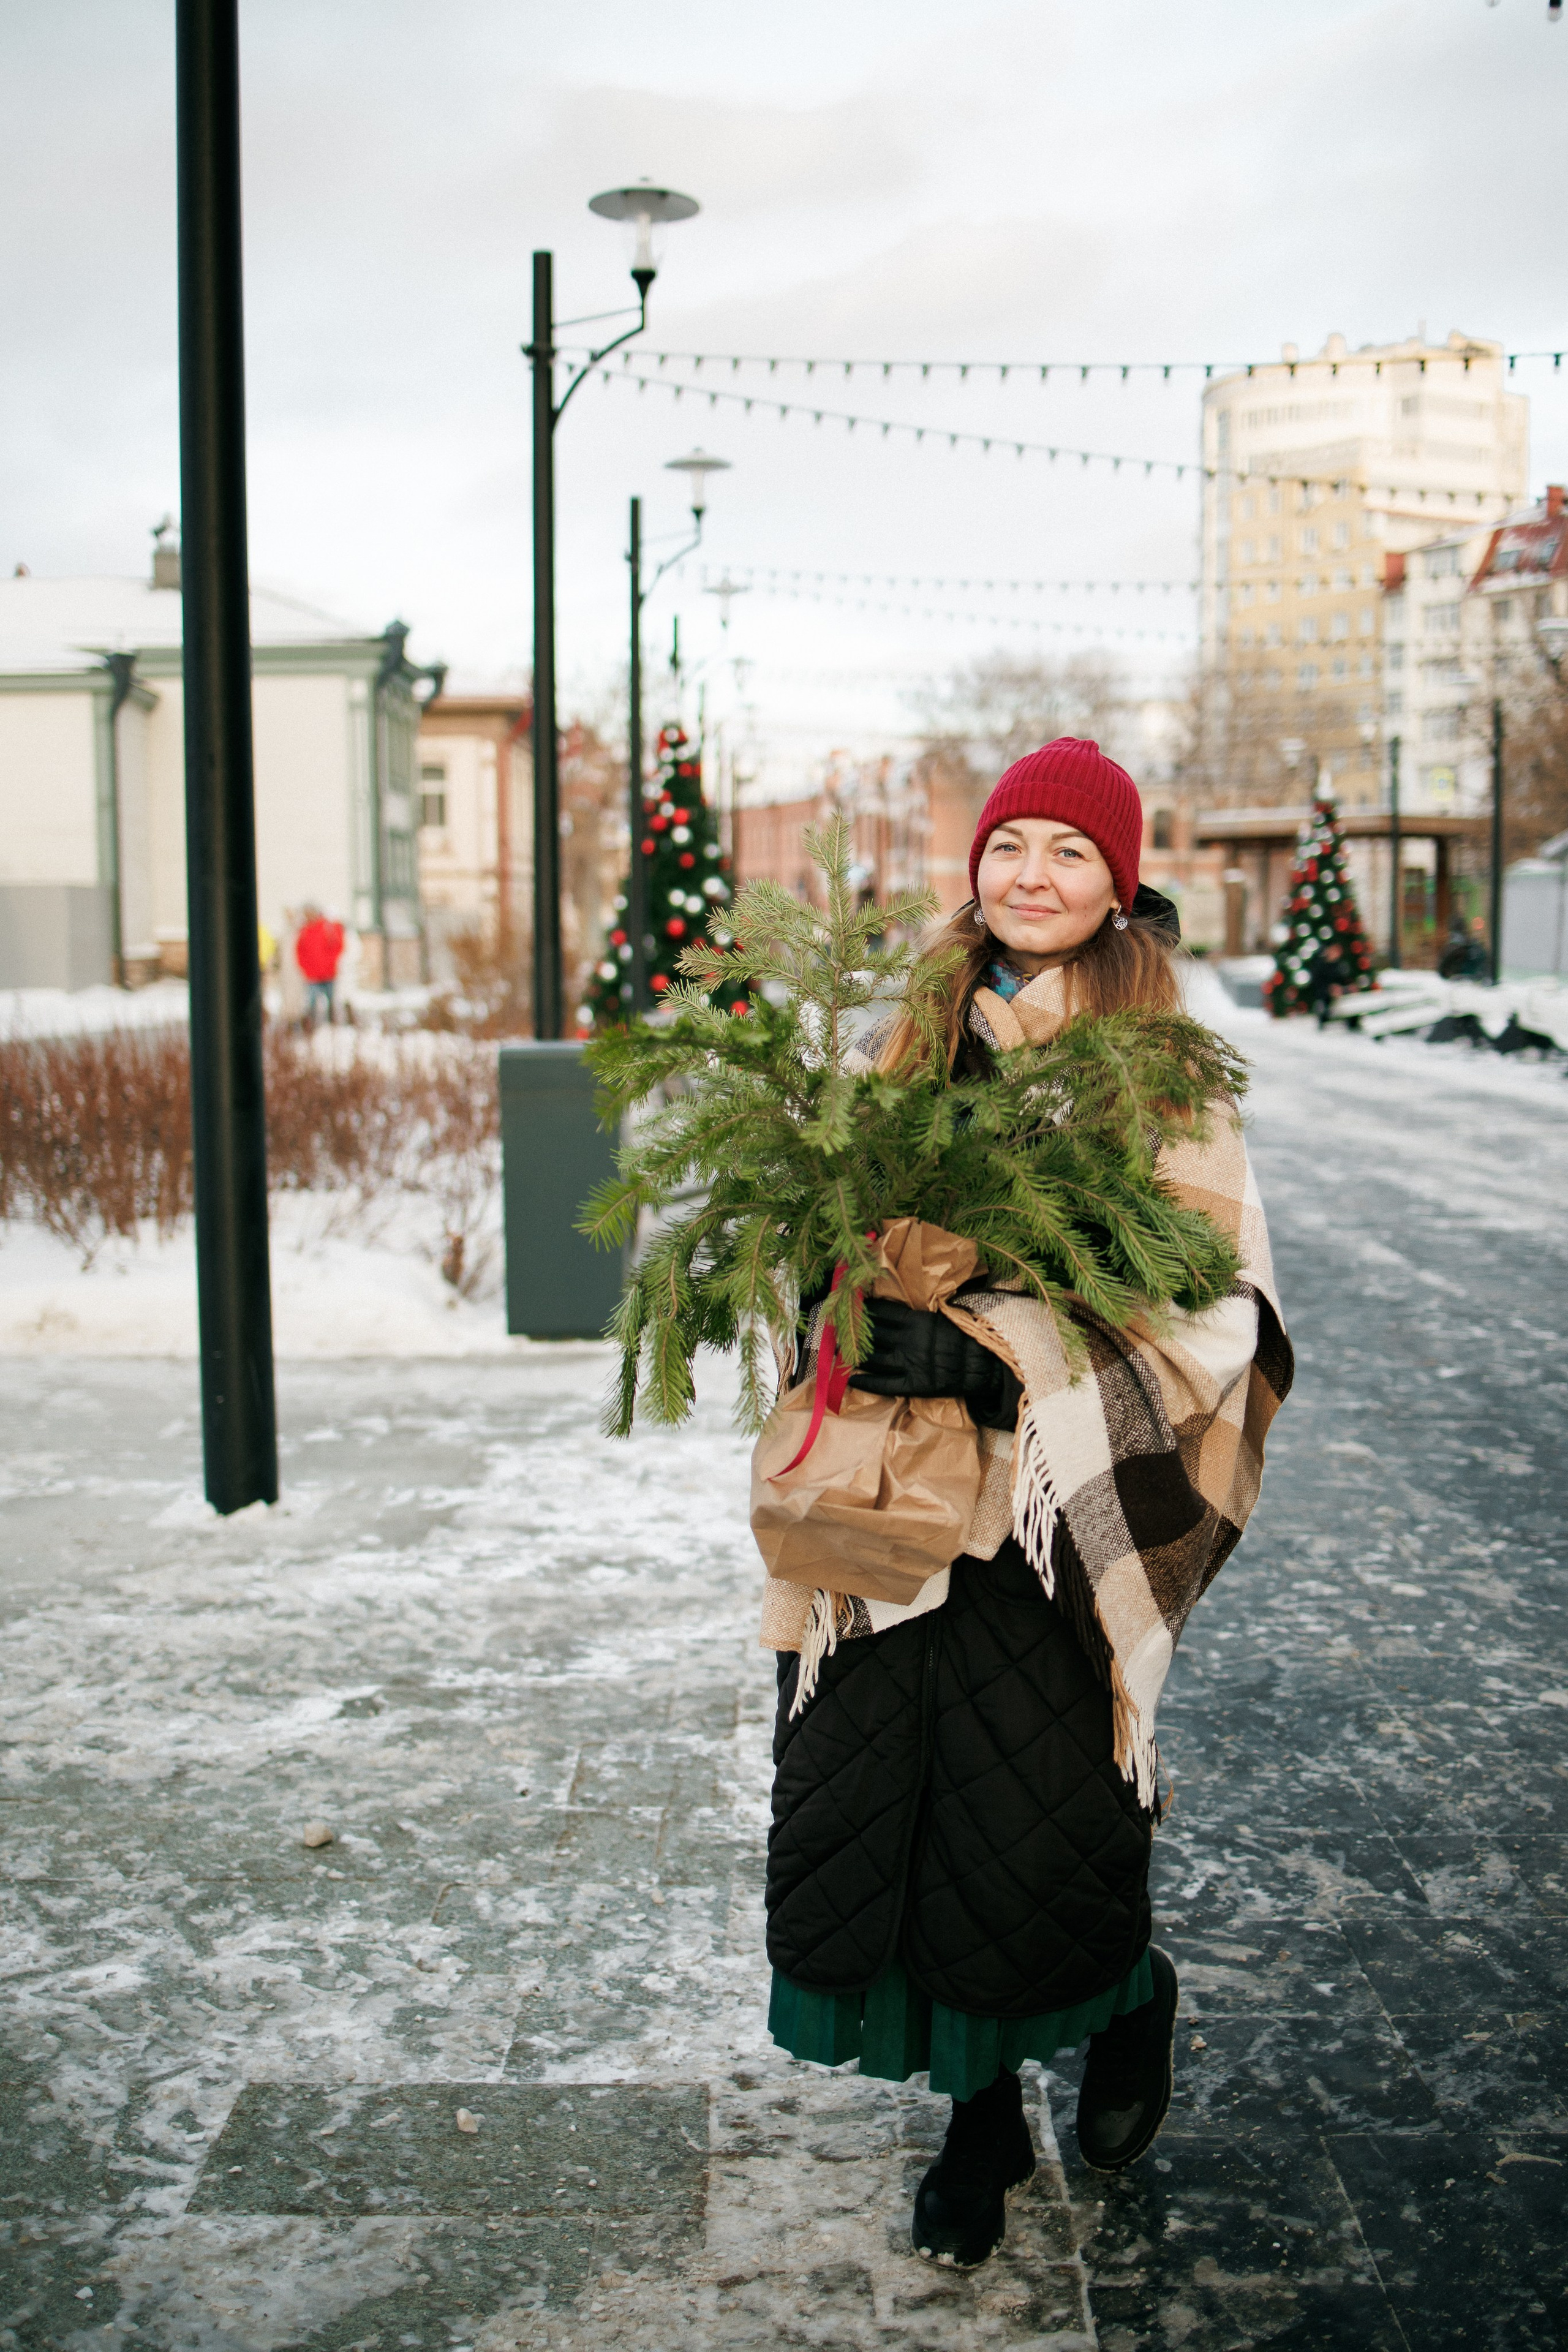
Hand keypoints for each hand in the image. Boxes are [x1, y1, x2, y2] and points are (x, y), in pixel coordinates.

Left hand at [847, 1297, 1020, 1430]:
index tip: (850, 1304)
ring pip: (873, 1358)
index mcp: (917, 1321)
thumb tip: (899, 1304)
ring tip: (838, 1352)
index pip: (882, 1311)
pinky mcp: (913, 1385)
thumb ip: (919, 1314)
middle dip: (852, 1330)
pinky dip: (865, 1381)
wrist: (987, 1365)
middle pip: (872, 1333)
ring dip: (854, 1354)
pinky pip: (883, 1384)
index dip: (864, 1308)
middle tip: (836, 1328)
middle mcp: (908, 1341)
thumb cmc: (966, 1337)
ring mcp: (909, 1364)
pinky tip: (850, 1378)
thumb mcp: (943, 1317)